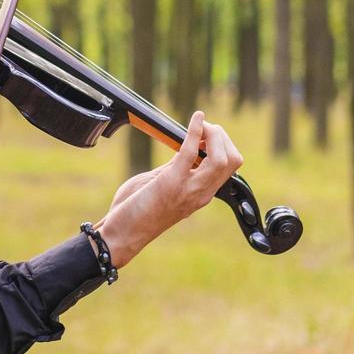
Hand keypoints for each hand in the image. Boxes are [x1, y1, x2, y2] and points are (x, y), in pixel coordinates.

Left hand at [95, 110, 242, 268]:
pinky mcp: (170, 182)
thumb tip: (187, 147)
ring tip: (202, 126)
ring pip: (221, 159)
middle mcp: (201, 193)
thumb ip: (177, 168)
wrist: (121, 234)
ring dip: (214, 135)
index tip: (207, 133)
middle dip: (223, 137)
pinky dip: (195, 131)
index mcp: (201, 194)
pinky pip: (190, 152)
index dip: (223, 145)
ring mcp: (189, 189)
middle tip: (205, 129)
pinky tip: (196, 118)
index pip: (229, 167)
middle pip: (232, 161)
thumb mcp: (162, 184)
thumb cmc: (136, 211)